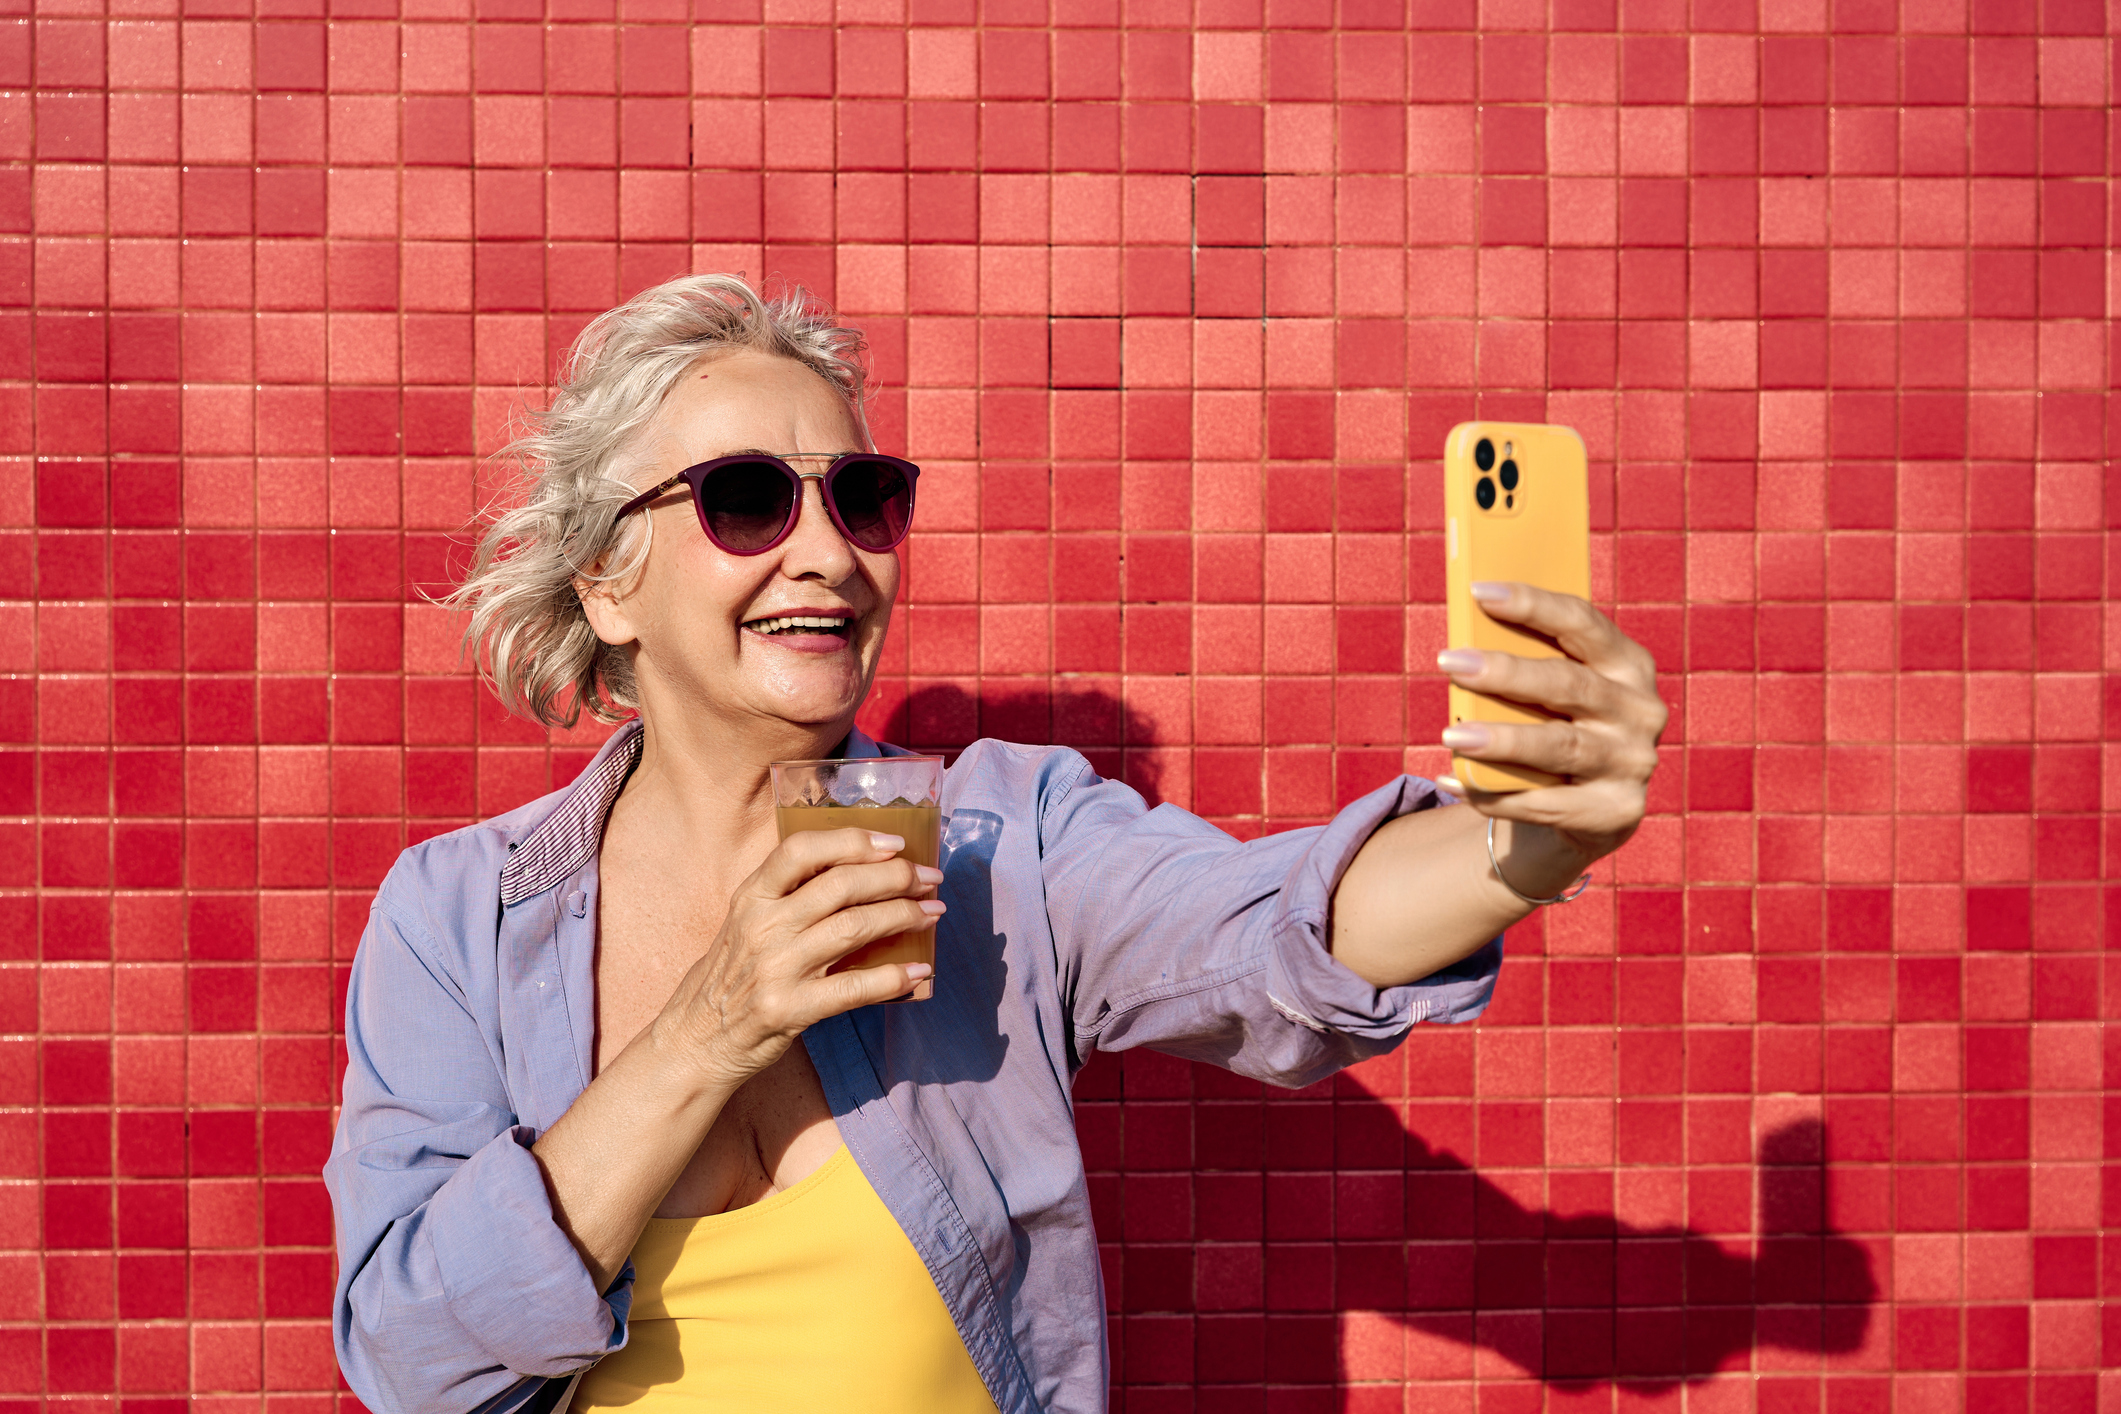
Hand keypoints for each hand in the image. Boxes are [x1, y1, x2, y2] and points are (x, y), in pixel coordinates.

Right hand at [650, 828, 942, 1093]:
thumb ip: (790, 896)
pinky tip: (920, 971)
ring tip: (933, 913)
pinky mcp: (789, 1009)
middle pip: (840, 885)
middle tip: (930, 879)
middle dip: (896, 877)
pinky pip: (854, 989)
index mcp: (751, 896)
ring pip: (853, 928)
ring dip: (903, 916)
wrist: (697, 1039)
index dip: (852, 841)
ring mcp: (775, 968)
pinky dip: (894, 978)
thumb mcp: (747, 922)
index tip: (895, 843)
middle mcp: (762, 926)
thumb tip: (864, 872)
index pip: (801, 850)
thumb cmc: (733, 975)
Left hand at [1435, 581, 1666, 872]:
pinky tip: (1454, 777)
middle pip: (1568, 685)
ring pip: (1559, 746)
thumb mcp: (1557, 693)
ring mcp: (1632, 764)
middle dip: (1506, 672)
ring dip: (1501, 741)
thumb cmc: (1561, 727)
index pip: (1582, 623)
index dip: (1532, 604)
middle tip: (1451, 663)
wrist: (1592, 810)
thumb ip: (1529, 666)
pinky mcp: (1616, 812)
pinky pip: (1544, 803)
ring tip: (1452, 734)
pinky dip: (1493, 793)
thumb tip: (1463, 647)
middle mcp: (1640, 711)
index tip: (1479, 591)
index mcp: (1628, 664)